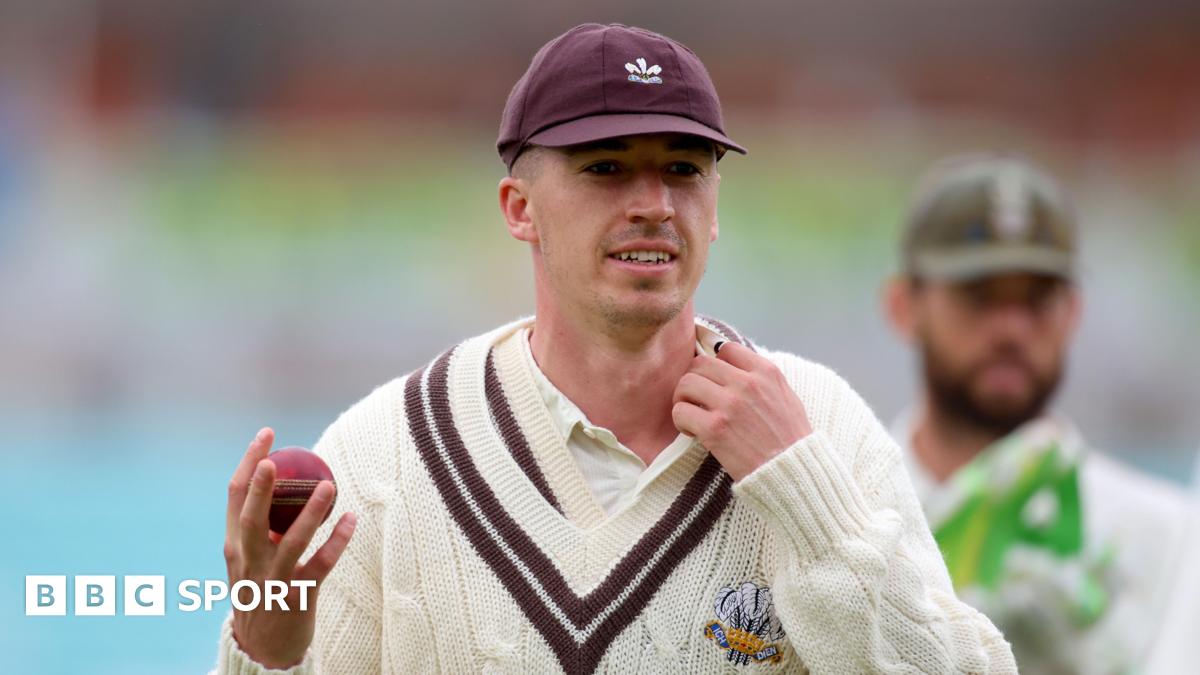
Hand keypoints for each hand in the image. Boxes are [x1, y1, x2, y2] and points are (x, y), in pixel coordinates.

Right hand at [224, 428, 356, 668]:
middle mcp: (249, 561)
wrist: (262, 648)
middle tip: (273, 458)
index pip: (235, 497)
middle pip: (251, 519)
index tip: (266, 435)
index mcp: (234, 546)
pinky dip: (336, 543)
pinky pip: (321, 566)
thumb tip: (283, 478)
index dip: (249, 463)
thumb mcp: (249, 558)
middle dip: (260, 488)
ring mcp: (273, 580)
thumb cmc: (259, 590)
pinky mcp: (298, 597)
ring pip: (291, 542)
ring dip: (310, 513)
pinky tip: (351, 520)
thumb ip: (258, 525)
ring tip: (328, 485)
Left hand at [671, 343, 812, 480]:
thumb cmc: (791, 439)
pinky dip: (681, 421)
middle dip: (694, 380)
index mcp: (766, 372)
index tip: (714, 379)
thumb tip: (736, 366)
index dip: (715, 363)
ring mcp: (729, 405)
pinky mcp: (714, 429)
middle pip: (700, 364)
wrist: (791, 472)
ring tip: (692, 414)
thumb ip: (762, 379)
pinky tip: (692, 431)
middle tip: (696, 398)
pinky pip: (680, 411)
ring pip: (686, 384)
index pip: (726, 349)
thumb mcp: (786, 397)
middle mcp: (747, 383)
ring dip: (683, 399)